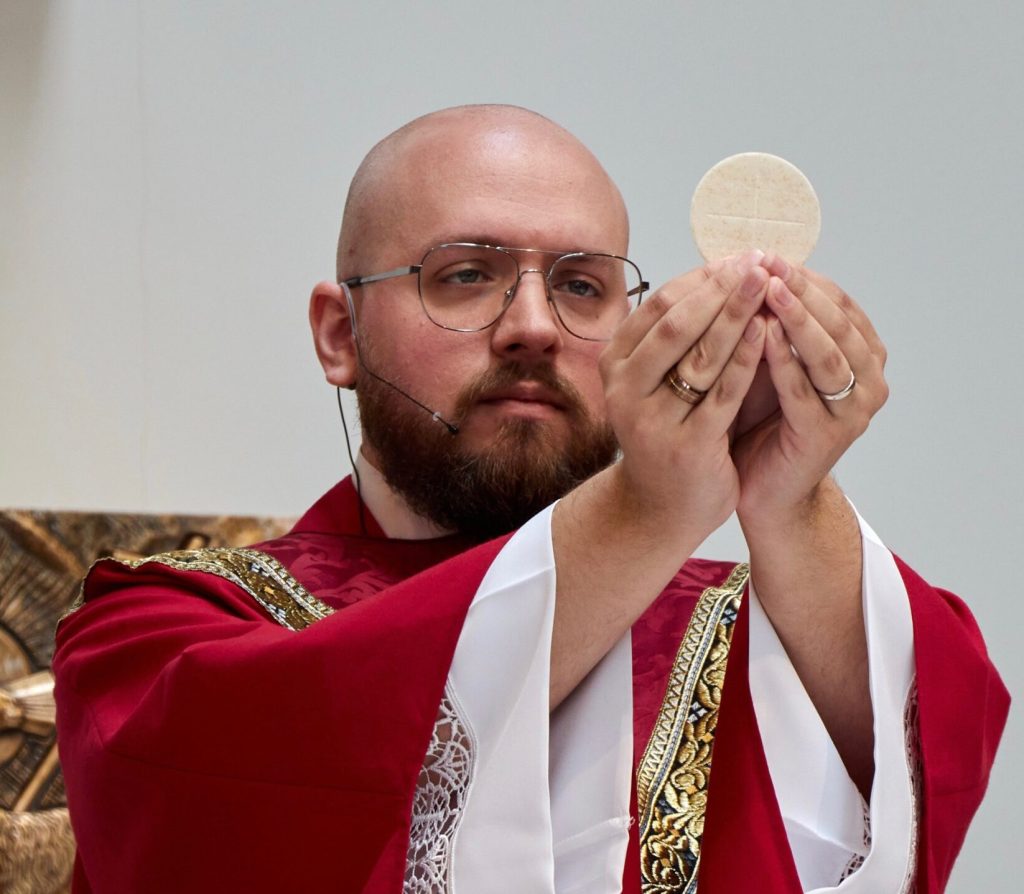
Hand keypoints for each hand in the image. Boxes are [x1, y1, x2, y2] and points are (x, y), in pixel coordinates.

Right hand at [597, 250, 769, 546]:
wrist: (662, 506)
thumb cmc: (668, 431)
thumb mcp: (656, 381)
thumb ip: (675, 337)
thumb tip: (718, 272)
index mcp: (614, 365)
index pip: (658, 306)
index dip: (701, 278)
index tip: (738, 258)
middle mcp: (625, 390)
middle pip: (676, 325)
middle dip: (721, 288)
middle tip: (758, 261)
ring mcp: (653, 420)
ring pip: (700, 355)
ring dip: (738, 314)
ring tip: (769, 285)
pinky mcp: (687, 446)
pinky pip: (722, 393)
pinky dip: (746, 358)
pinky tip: (770, 331)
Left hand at [732, 255, 888, 522]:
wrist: (764, 488)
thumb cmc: (762, 418)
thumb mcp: (769, 360)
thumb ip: (771, 320)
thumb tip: (746, 262)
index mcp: (862, 355)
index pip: (838, 302)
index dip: (804, 276)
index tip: (767, 252)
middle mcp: (869, 380)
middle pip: (837, 322)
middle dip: (801, 289)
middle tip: (767, 262)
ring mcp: (853, 411)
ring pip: (828, 353)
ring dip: (797, 318)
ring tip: (767, 289)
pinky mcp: (827, 437)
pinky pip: (804, 391)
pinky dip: (783, 361)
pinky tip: (761, 335)